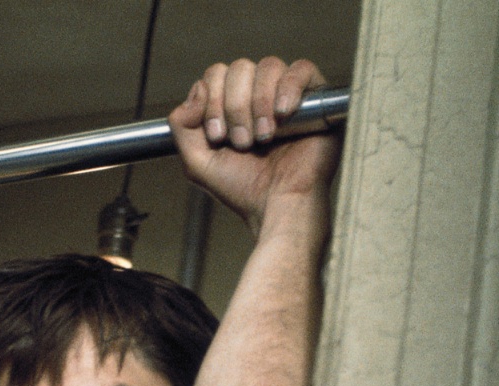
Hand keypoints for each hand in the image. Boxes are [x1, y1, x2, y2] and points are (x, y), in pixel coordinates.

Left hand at [168, 58, 341, 234]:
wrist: (278, 205)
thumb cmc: (243, 188)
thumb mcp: (197, 161)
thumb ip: (182, 125)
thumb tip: (197, 88)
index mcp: (232, 104)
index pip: (217, 73)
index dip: (213, 99)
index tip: (218, 136)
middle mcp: (259, 95)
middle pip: (240, 67)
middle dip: (235, 106)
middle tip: (242, 142)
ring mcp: (288, 95)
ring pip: (269, 66)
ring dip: (259, 103)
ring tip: (264, 137)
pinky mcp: (316, 99)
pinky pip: (302, 69)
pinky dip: (288, 88)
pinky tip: (283, 114)